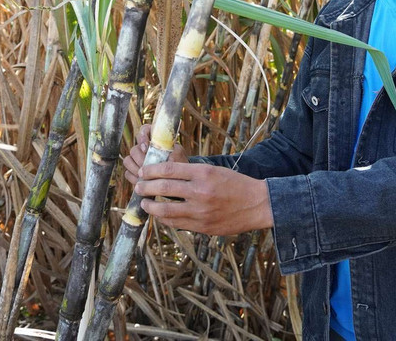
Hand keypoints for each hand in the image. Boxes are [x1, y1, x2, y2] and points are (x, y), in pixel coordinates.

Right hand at [123, 123, 187, 184]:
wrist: (178, 176)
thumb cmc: (179, 162)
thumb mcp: (178, 154)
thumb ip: (172, 152)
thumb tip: (167, 158)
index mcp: (154, 138)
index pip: (144, 130)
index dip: (142, 137)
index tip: (146, 148)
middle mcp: (144, 147)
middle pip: (134, 149)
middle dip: (140, 158)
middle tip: (147, 166)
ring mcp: (137, 159)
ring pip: (128, 160)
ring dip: (136, 168)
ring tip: (145, 175)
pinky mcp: (134, 170)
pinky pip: (127, 173)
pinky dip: (134, 177)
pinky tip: (142, 181)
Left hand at [134, 162, 273, 235]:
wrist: (258, 204)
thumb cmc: (235, 184)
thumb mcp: (214, 170)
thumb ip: (191, 173)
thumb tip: (163, 175)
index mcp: (203, 173)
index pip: (168, 169)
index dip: (151, 170)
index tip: (143, 171)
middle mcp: (200, 191)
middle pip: (163, 188)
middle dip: (145, 187)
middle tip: (138, 186)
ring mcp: (200, 211)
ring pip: (165, 209)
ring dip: (150, 206)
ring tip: (144, 202)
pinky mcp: (202, 227)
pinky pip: (176, 223)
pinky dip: (164, 219)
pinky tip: (160, 215)